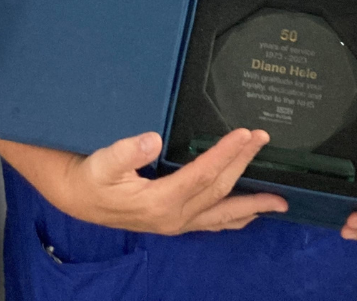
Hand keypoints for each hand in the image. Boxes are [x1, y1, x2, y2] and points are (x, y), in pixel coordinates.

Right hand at [7, 128, 287, 234]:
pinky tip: (248, 215)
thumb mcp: (102, 161)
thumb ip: (125, 151)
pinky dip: (233, 218)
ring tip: (278, 201)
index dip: (226, 154)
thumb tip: (153, 140)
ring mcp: (176, 223)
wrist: (77, 198)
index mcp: (160, 201)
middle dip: (243, 164)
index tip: (246, 134)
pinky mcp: (174, 221)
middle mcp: (174, 217)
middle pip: (218, 190)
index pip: (203, 174)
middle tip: (264, 140)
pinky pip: (212, 222)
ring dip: (250, 203)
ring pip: (221, 213)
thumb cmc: (91, 177)